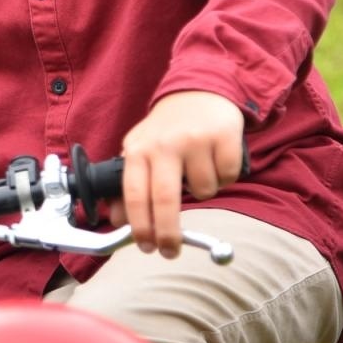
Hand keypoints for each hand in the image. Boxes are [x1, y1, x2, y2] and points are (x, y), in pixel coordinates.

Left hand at [113, 91, 245, 257]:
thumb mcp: (139, 151)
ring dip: (204, 191)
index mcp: (138, 149)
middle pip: (165, 200)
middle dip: (168, 233)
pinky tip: (214, 159)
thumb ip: (126, 186)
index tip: (145, 247)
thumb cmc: (166, 130)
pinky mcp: (224, 137)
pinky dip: (224, 177)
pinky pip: (227, 178)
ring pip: (203, 191)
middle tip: (170, 251)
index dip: (139, 225)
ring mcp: (195, 139)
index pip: (133, 193)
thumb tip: (115, 221)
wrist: (198, 90)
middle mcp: (164, 144)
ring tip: (198, 170)